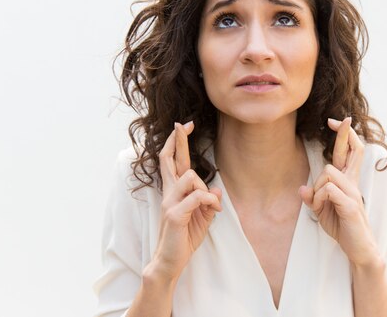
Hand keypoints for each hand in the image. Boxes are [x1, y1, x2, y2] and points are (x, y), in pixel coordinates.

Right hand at [147, 121, 222, 280]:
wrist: (170, 261)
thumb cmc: (184, 238)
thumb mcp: (202, 217)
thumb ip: (208, 202)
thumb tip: (217, 191)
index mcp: (175, 191)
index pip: (173, 161)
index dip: (177, 142)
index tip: (184, 126)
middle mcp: (169, 193)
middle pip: (169, 160)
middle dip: (178, 140)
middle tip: (183, 124)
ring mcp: (169, 202)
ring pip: (189, 177)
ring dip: (204, 187)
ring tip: (211, 205)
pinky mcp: (174, 214)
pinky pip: (196, 196)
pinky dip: (209, 200)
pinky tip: (214, 210)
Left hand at [299, 117, 380, 266]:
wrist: (358, 249)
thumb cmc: (342, 227)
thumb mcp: (321, 211)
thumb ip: (312, 198)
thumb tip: (302, 188)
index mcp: (347, 181)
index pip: (349, 153)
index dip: (345, 136)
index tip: (338, 121)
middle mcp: (352, 183)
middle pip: (353, 151)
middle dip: (345, 134)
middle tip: (340, 119)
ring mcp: (353, 192)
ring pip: (328, 173)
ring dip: (317, 189)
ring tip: (318, 206)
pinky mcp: (350, 205)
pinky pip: (328, 190)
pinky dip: (318, 199)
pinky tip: (321, 210)